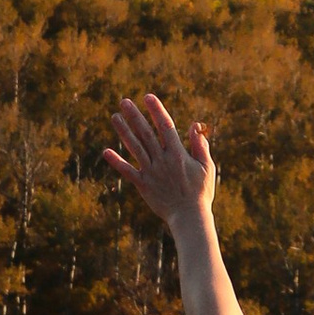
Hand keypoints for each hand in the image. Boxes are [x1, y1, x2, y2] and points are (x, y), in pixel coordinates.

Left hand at [102, 92, 217, 232]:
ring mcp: (151, 172)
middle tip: (124, 101)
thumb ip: (199, 146)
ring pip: (135, 148)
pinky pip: (128, 171)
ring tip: (115, 117)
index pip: (166, 126)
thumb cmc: (201, 193)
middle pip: (146, 133)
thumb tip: (194, 125)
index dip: (156, 110)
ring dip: (124, 131)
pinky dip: (117, 161)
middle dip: (135, 116)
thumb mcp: (207, 167)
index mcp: (178, 153)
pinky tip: (106, 151)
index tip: (148, 97)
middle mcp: (162, 160)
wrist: (189, 217)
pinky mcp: (143, 185)